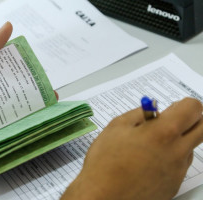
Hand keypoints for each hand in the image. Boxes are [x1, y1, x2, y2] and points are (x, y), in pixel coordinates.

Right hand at [62, 98, 202, 199]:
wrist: (103, 195)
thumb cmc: (105, 160)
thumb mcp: (116, 126)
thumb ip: (138, 113)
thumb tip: (151, 110)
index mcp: (163, 132)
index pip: (193, 108)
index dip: (183, 105)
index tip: (172, 109)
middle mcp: (177, 151)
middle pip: (202, 128)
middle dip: (191, 120)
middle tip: (171, 122)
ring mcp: (178, 171)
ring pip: (190, 148)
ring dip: (178, 141)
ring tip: (150, 146)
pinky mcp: (173, 185)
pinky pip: (179, 166)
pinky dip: (169, 160)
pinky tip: (147, 163)